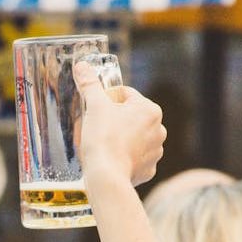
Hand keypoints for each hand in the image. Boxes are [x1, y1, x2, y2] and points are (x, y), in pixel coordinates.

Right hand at [74, 61, 165, 186]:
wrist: (106, 176)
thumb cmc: (103, 138)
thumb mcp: (94, 106)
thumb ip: (89, 84)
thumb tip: (82, 66)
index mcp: (149, 109)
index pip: (126, 94)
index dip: (107, 99)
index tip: (96, 108)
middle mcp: (159, 129)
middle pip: (131, 116)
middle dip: (115, 119)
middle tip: (98, 126)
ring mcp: (156, 151)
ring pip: (134, 137)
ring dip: (122, 137)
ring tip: (105, 144)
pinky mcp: (149, 169)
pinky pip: (136, 157)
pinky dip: (125, 157)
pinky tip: (112, 158)